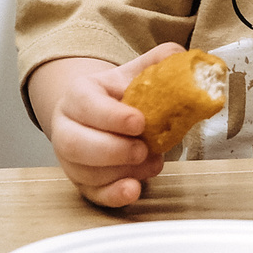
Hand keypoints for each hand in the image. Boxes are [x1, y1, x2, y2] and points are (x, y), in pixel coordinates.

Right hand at [27, 47, 178, 208]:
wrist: (98, 116)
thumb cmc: (118, 97)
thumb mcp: (134, 74)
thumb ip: (159, 62)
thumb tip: (184, 57)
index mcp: (79, 94)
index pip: (87, 105)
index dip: (112, 116)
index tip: (139, 122)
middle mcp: (67, 127)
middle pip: (76, 143)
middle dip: (113, 150)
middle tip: (143, 150)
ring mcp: (72, 158)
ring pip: (84, 171)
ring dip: (121, 171)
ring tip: (151, 163)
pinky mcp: (82, 182)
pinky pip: (91, 194)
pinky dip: (113, 195)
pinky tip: (133, 189)